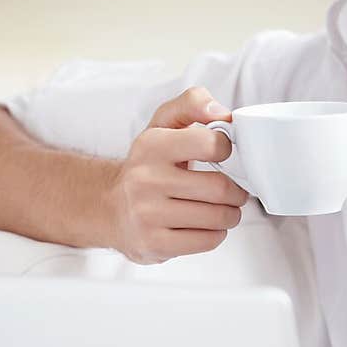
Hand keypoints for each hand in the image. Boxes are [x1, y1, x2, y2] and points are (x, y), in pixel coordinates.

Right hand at [107, 86, 248, 263]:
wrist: (110, 207)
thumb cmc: (148, 164)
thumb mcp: (163, 124)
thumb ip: (193, 104)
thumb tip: (222, 113)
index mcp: (151, 145)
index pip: (210, 143)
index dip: (225, 148)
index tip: (221, 153)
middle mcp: (145, 179)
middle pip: (219, 188)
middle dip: (236, 191)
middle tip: (233, 191)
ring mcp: (148, 214)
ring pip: (217, 217)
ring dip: (229, 214)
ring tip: (220, 208)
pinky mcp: (154, 243)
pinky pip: (207, 241)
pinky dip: (216, 233)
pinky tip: (204, 225)